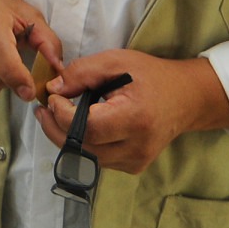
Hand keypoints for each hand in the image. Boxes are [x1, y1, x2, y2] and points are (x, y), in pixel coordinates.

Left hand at [33, 49, 228, 173]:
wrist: (184, 97)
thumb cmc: (151, 76)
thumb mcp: (116, 61)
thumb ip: (82, 73)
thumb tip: (53, 89)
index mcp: (136, 118)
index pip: (89, 128)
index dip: (63, 115)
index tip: (53, 98)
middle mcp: (138, 146)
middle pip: (83, 148)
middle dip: (56, 128)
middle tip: (43, 109)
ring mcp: (136, 160)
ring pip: (87, 158)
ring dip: (66, 137)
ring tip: (55, 115)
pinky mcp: (133, 166)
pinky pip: (98, 159)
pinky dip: (83, 144)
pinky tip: (77, 126)